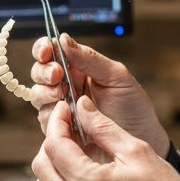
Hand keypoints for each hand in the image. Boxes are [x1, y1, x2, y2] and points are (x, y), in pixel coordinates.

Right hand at [30, 33, 168, 155]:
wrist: (142, 142)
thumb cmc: (134, 108)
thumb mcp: (117, 77)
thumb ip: (89, 59)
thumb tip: (63, 38)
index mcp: (79, 69)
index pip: (53, 52)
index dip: (44, 48)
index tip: (48, 49)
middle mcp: (66, 87)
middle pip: (39, 72)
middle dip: (43, 71)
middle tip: (57, 75)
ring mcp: (61, 109)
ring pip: (37, 95)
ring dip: (44, 92)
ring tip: (61, 95)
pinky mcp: (59, 131)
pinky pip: (44, 120)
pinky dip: (50, 114)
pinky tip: (64, 115)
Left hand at [32, 96, 179, 180]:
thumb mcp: (137, 152)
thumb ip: (104, 128)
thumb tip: (82, 106)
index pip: (55, 145)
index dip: (57, 121)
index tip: (66, 108)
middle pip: (41, 165)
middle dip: (51, 140)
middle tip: (70, 125)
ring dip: (51, 162)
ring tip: (74, 148)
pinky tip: (79, 169)